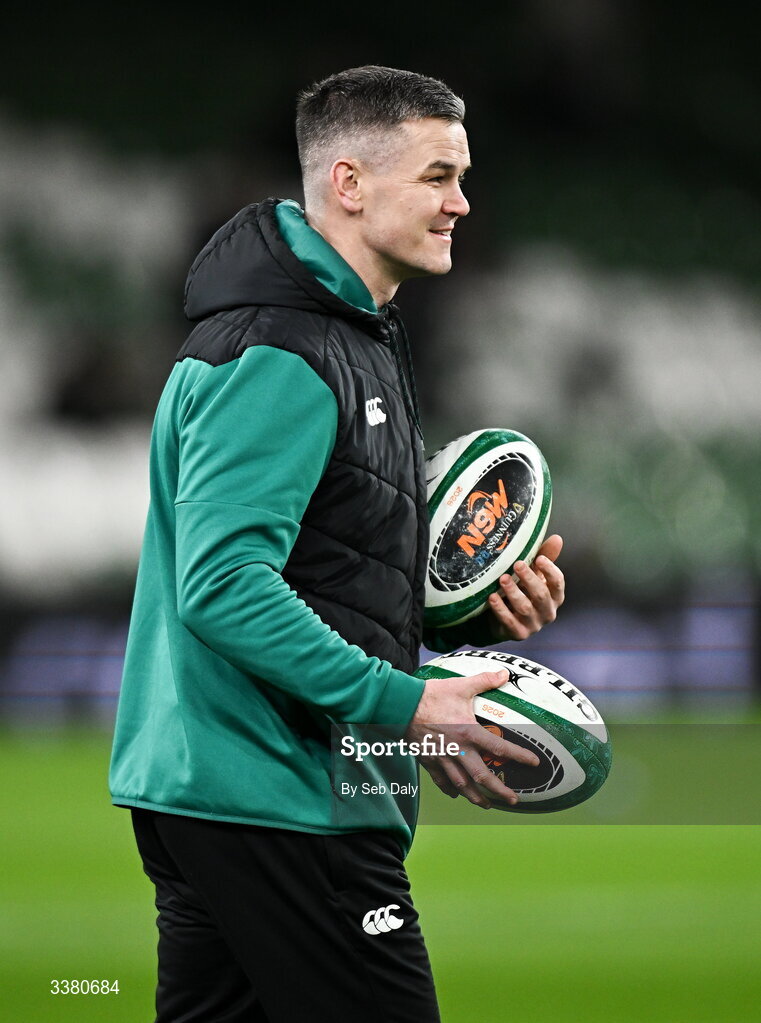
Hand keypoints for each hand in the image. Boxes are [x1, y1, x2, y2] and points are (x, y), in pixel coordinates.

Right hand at [406, 670, 539, 808]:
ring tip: (487, 805)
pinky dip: (450, 790)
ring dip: (476, 797)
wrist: (401, 706)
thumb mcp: (460, 686)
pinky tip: (457, 794)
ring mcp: (442, 758)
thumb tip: (503, 673)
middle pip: (482, 776)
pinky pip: (441, 780)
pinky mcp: (429, 760)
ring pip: (462, 785)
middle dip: (499, 790)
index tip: (533, 762)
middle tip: (513, 800)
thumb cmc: (431, 695)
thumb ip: (484, 681)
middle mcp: (458, 750)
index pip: (499, 748)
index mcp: (468, 732)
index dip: (519, 756)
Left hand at [486, 534, 564, 641]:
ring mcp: (534, 624)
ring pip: (525, 608)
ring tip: (502, 578)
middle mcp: (547, 611)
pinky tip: (492, 597)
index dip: (550, 570)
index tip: (539, 558)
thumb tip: (557, 538)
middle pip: (542, 595)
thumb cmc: (523, 592)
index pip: (558, 583)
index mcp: (555, 596)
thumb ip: (545, 557)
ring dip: (513, 592)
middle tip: (517, 564)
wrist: (503, 620)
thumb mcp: (534, 574)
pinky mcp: (519, 634)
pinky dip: (500, 609)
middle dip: (530, 579)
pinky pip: (509, 622)